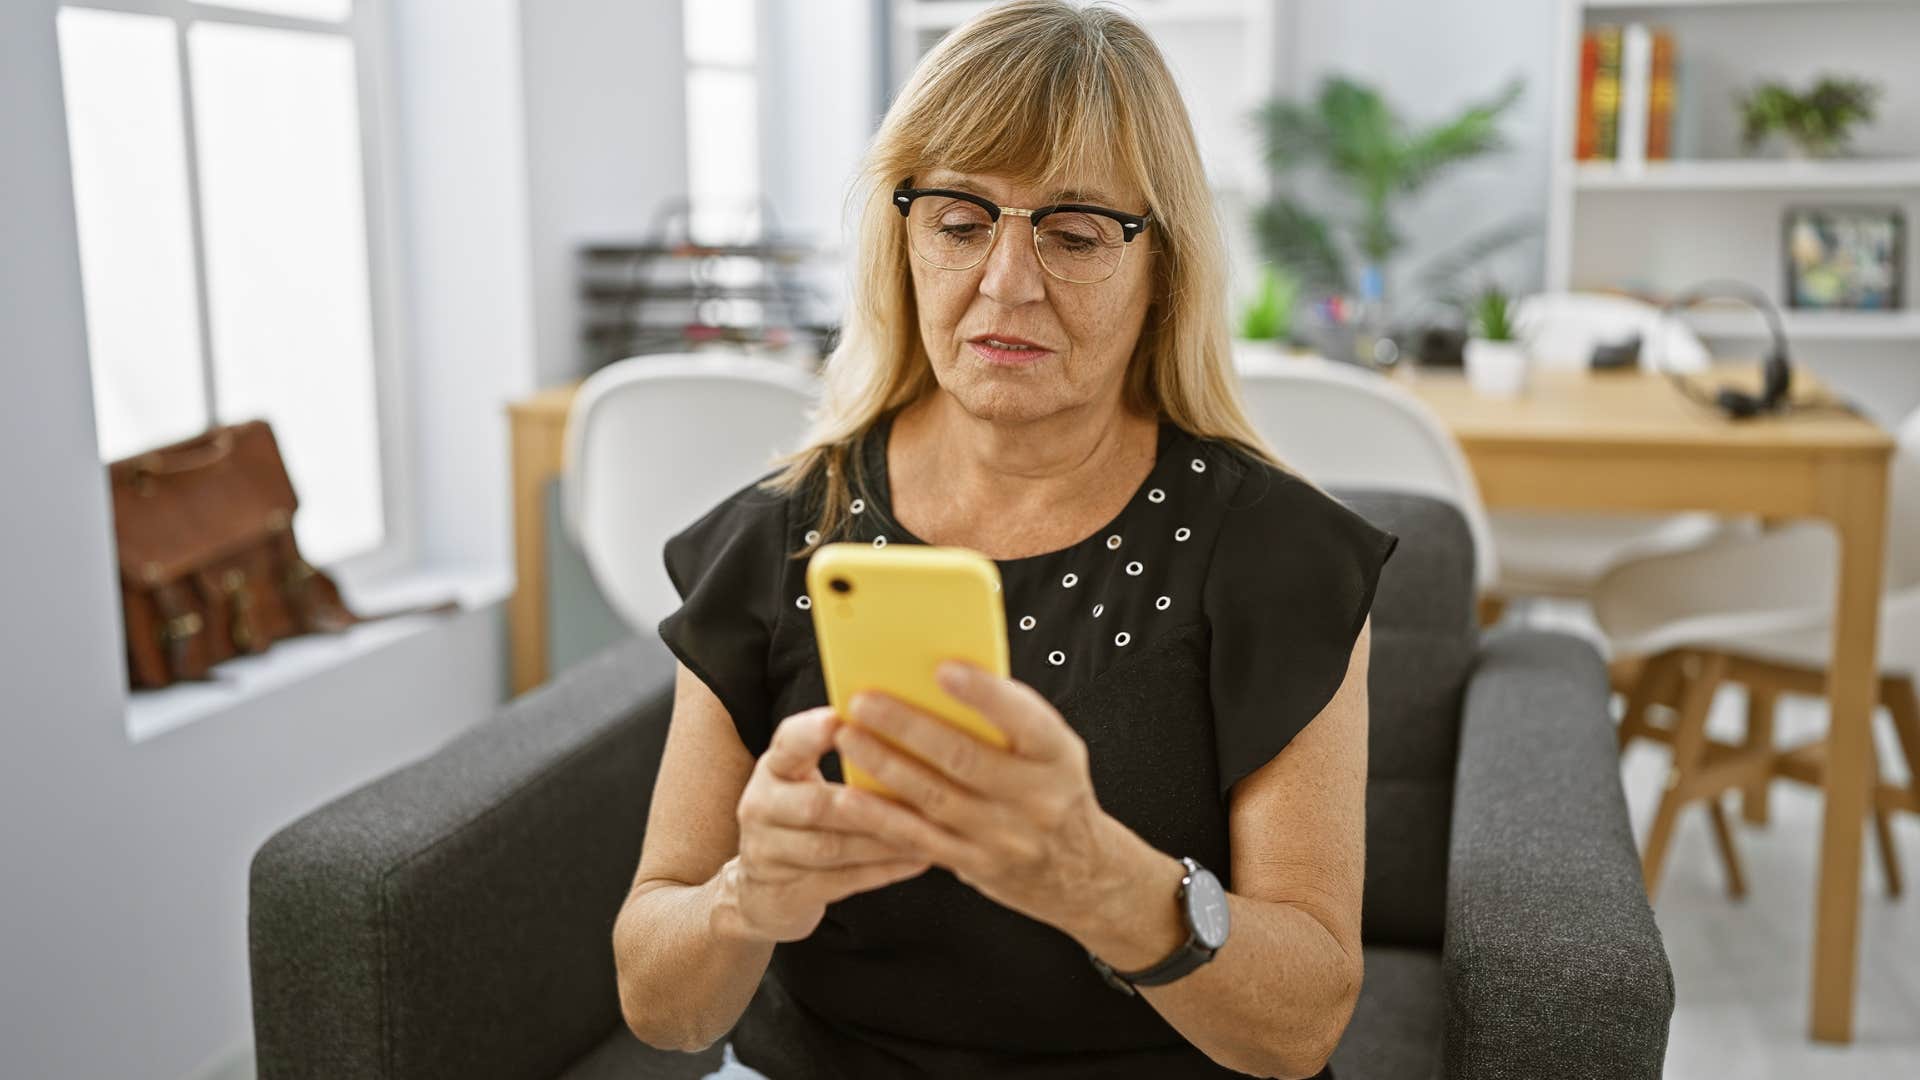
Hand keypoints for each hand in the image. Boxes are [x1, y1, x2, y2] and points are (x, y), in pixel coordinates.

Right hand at [721, 706, 944, 943]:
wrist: (764, 891)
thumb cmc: (804, 819)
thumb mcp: (806, 781)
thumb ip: (844, 756)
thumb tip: (909, 724)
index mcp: (773, 768)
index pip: (787, 743)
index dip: (810, 733)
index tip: (838, 720)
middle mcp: (761, 806)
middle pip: (815, 804)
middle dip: (869, 803)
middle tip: (919, 794)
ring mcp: (768, 853)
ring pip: (832, 847)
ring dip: (884, 840)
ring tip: (930, 832)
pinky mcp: (786, 892)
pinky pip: (841, 881)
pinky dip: (883, 870)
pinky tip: (919, 860)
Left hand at [831, 661, 1127, 933]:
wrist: (1078, 870)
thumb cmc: (1052, 788)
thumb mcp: (1050, 748)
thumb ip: (1009, 716)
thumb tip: (942, 675)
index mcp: (1056, 756)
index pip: (1024, 719)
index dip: (984, 695)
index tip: (942, 669)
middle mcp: (1037, 798)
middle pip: (965, 759)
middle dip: (908, 727)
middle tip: (864, 702)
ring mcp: (1005, 837)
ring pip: (935, 799)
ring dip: (885, 766)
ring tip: (848, 738)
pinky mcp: (974, 864)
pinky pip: (920, 840)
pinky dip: (881, 818)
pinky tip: (850, 797)